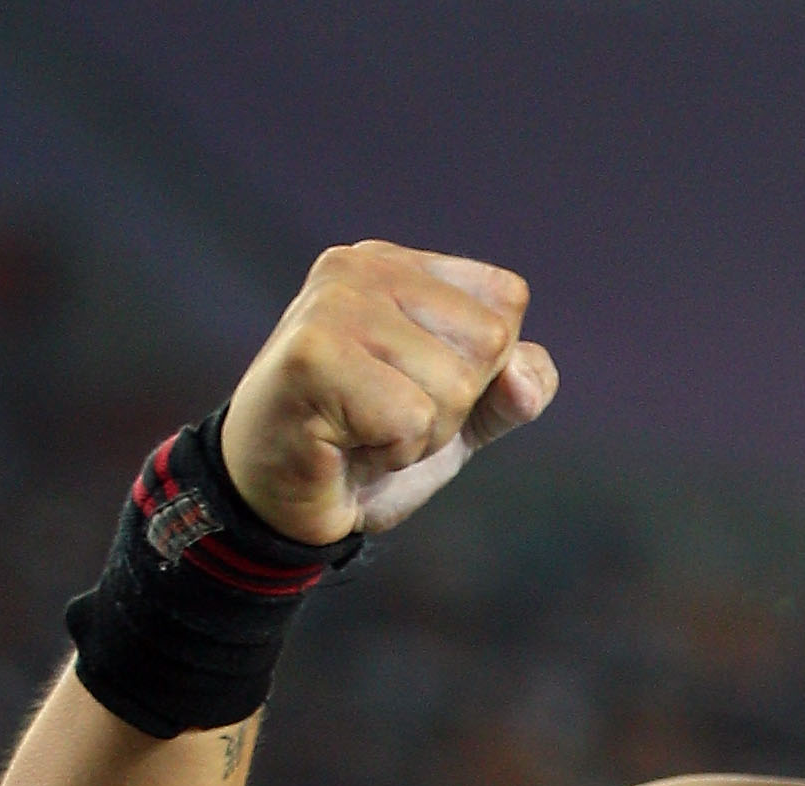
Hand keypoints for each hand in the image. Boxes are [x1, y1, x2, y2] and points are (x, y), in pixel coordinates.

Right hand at [220, 242, 557, 543]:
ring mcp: (333, 304)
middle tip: (386, 415)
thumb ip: (516, 390)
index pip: (507, 300)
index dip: (483, 370)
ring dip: (420, 434)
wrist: (282, 501)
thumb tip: (523, 380)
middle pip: (490, 340)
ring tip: (362, 429)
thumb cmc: (369, 446)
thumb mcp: (464, 417)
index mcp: (399, 265)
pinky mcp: (313, 354)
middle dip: (454, 405)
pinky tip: (345, 443)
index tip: (416, 387)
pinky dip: (392, 453)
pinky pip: (412, 419)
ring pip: (454, 384)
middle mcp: (361, 267)